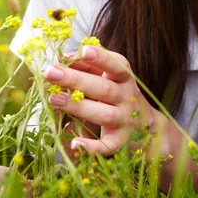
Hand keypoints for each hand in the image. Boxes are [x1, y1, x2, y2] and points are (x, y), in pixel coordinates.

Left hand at [44, 45, 163, 156]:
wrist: (146, 125)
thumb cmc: (118, 93)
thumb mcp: (109, 76)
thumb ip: (88, 65)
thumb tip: (62, 59)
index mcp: (124, 78)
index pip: (116, 65)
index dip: (101, 58)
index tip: (84, 51)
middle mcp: (127, 98)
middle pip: (103, 89)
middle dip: (76, 80)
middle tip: (51, 73)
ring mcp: (124, 120)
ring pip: (103, 114)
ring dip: (78, 107)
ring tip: (54, 99)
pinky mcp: (120, 141)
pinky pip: (106, 146)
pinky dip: (92, 147)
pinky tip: (75, 143)